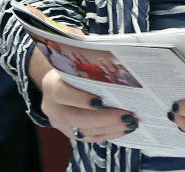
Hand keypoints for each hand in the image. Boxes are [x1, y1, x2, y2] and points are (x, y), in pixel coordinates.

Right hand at [25, 7, 137, 141]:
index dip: (80, 99)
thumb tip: (111, 45)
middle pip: (76, 118)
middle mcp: (51, 106)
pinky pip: (88, 137)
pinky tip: (124, 129)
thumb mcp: (76, 53)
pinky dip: (108, 134)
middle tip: (128, 116)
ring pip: (84, 132)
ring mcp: (59, 122)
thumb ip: (87, 51)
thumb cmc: (74, 62)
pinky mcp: (70, 131)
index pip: (62, 94)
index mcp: (51, 84)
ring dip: (110, 129)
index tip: (101, 100)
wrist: (59, 77)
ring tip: (132, 122)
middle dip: (104, 119)